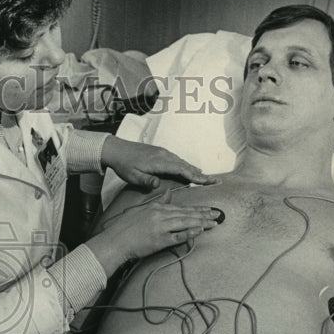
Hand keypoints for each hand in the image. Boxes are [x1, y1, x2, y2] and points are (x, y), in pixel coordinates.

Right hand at [87, 195, 218, 275]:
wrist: (115, 240)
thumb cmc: (125, 226)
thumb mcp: (141, 209)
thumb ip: (157, 201)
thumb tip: (169, 193)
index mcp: (157, 208)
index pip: (181, 207)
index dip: (196, 209)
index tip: (208, 210)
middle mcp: (161, 215)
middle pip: (187, 214)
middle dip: (204, 214)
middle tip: (217, 214)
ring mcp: (161, 228)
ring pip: (186, 223)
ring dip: (201, 222)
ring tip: (214, 223)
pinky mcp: (160, 240)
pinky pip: (178, 236)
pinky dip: (190, 233)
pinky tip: (200, 230)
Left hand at [101, 135, 217, 188]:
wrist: (117, 149)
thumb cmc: (124, 165)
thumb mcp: (132, 176)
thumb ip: (146, 181)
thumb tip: (157, 184)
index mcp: (159, 162)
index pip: (182, 170)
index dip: (196, 176)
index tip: (208, 181)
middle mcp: (164, 155)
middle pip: (187, 166)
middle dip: (201, 174)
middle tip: (215, 181)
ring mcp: (163, 153)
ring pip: (183, 162)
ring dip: (195, 170)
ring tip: (207, 178)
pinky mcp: (160, 153)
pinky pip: (177, 160)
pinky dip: (186, 166)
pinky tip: (190, 170)